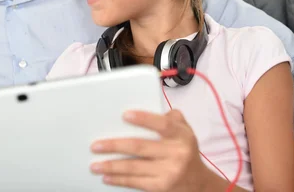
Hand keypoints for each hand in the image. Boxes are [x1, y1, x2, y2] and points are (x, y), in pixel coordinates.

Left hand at [89, 109, 218, 191]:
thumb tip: (152, 108)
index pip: (162, 124)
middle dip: (115, 145)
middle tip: (96, 145)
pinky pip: (136, 182)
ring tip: (95, 164)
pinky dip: (119, 180)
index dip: (144, 119)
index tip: (125, 115)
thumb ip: (172, 118)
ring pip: (134, 167)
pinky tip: (107, 177)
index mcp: (181, 136)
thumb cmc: (186, 152)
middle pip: (140, 146)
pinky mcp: (160, 187)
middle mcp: (176, 153)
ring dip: (111, 166)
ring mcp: (168, 172)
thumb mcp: (186, 131)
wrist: (198, 184)